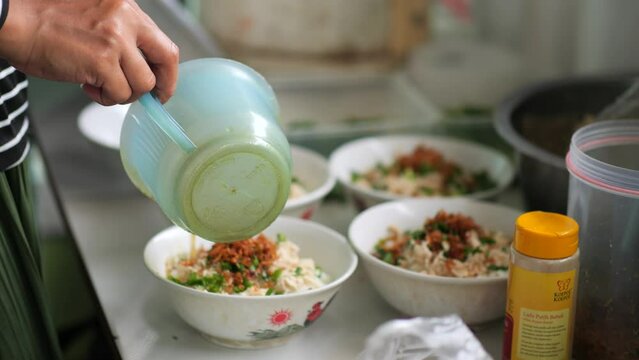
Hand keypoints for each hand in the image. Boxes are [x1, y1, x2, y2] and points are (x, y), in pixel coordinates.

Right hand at [0, 0, 178, 104]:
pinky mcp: (103, 61)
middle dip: (163, 85)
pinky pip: (120, 93)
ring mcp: (116, 40)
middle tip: (154, 99)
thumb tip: (140, 66)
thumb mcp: (95, 16)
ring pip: (143, 83)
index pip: (162, 42)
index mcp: (125, 7)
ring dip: (124, 93)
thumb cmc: (45, 20)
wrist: (13, 20)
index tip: (162, 82)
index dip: (165, 68)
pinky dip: (106, 97)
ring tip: (101, 86)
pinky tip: (88, 86)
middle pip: (166, 60)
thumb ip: (121, 35)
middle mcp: (125, 19)